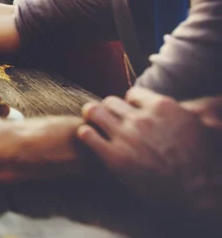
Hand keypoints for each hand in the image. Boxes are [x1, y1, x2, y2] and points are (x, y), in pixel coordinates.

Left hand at [78, 87, 220, 212]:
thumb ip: (183, 109)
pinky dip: (86, 134)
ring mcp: (126, 136)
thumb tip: (196, 99)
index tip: (130, 113)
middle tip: (109, 121)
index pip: (132, 94)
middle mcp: (141, 118)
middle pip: (111, 102)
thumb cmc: (201, 161)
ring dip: (93, 117)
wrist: (198, 192)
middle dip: (109, 111)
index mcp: (161, 107)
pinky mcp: (113, 156)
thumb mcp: (195, 125)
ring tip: (94, 125)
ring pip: (94, 111)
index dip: (129, 104)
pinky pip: (86, 134)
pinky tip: (90, 139)